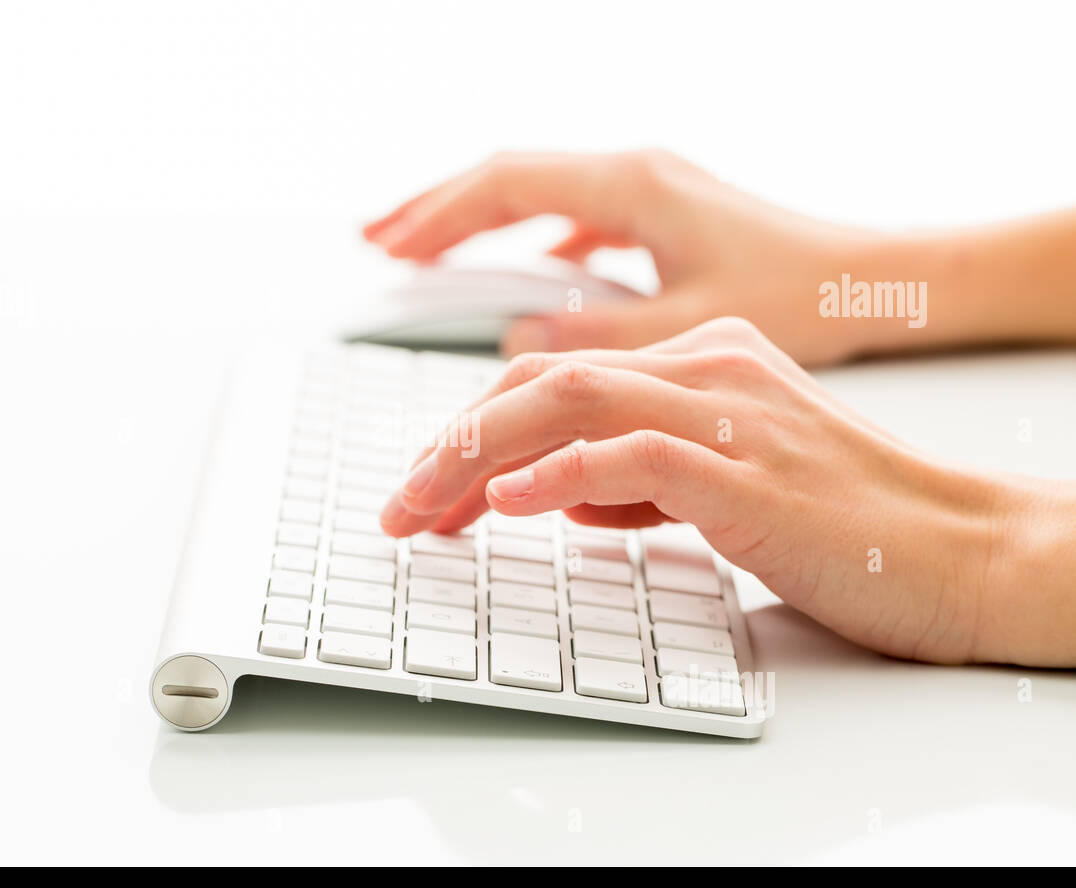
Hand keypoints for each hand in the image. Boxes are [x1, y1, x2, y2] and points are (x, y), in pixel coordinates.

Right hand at [364, 150, 896, 365]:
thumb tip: (518, 341)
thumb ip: (593, 337)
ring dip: (479, 225)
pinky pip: (573, 222)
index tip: (389, 250)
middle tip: (378, 241)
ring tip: (424, 254)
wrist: (879, 281)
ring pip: (538, 199)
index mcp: (634, 187)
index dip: (439, 219)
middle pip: (508, 179)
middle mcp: (636, 177)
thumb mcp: (688, 329)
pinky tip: (522, 275)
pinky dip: (529, 245)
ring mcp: (649, 194)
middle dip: (438, 211)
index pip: (508, 188)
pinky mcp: (664, 221)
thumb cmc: (803, 296)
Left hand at [379, 317, 1075, 666]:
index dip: (474, 430)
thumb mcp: (721, 487)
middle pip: (541, 379)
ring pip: (569, 399)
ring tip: (423, 507)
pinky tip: (508, 503)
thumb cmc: (843, 522)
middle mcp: (708, 367)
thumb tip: (555, 495)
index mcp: (701, 361)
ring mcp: (730, 413)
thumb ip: (640, 479)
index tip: (427, 489)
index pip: (554, 378)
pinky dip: (559, 475)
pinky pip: (632, 454)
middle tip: (401, 507)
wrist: (959, 548)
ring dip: (476, 454)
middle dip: (451, 443)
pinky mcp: (749, 471)